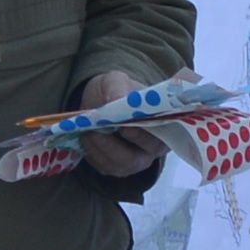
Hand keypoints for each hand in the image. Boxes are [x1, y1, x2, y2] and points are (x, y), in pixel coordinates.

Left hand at [71, 64, 166, 186]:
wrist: (101, 102)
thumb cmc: (117, 91)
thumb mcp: (116, 81)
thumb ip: (117, 87)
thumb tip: (116, 98)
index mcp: (164, 125)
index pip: (160, 136)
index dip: (144, 135)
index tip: (125, 128)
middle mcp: (154, 148)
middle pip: (140, 157)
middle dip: (117, 146)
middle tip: (98, 130)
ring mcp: (136, 161)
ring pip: (122, 164)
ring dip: (102, 149)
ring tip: (88, 132)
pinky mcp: (118, 168)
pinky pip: (107, 167)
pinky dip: (94, 154)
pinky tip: (86, 138)